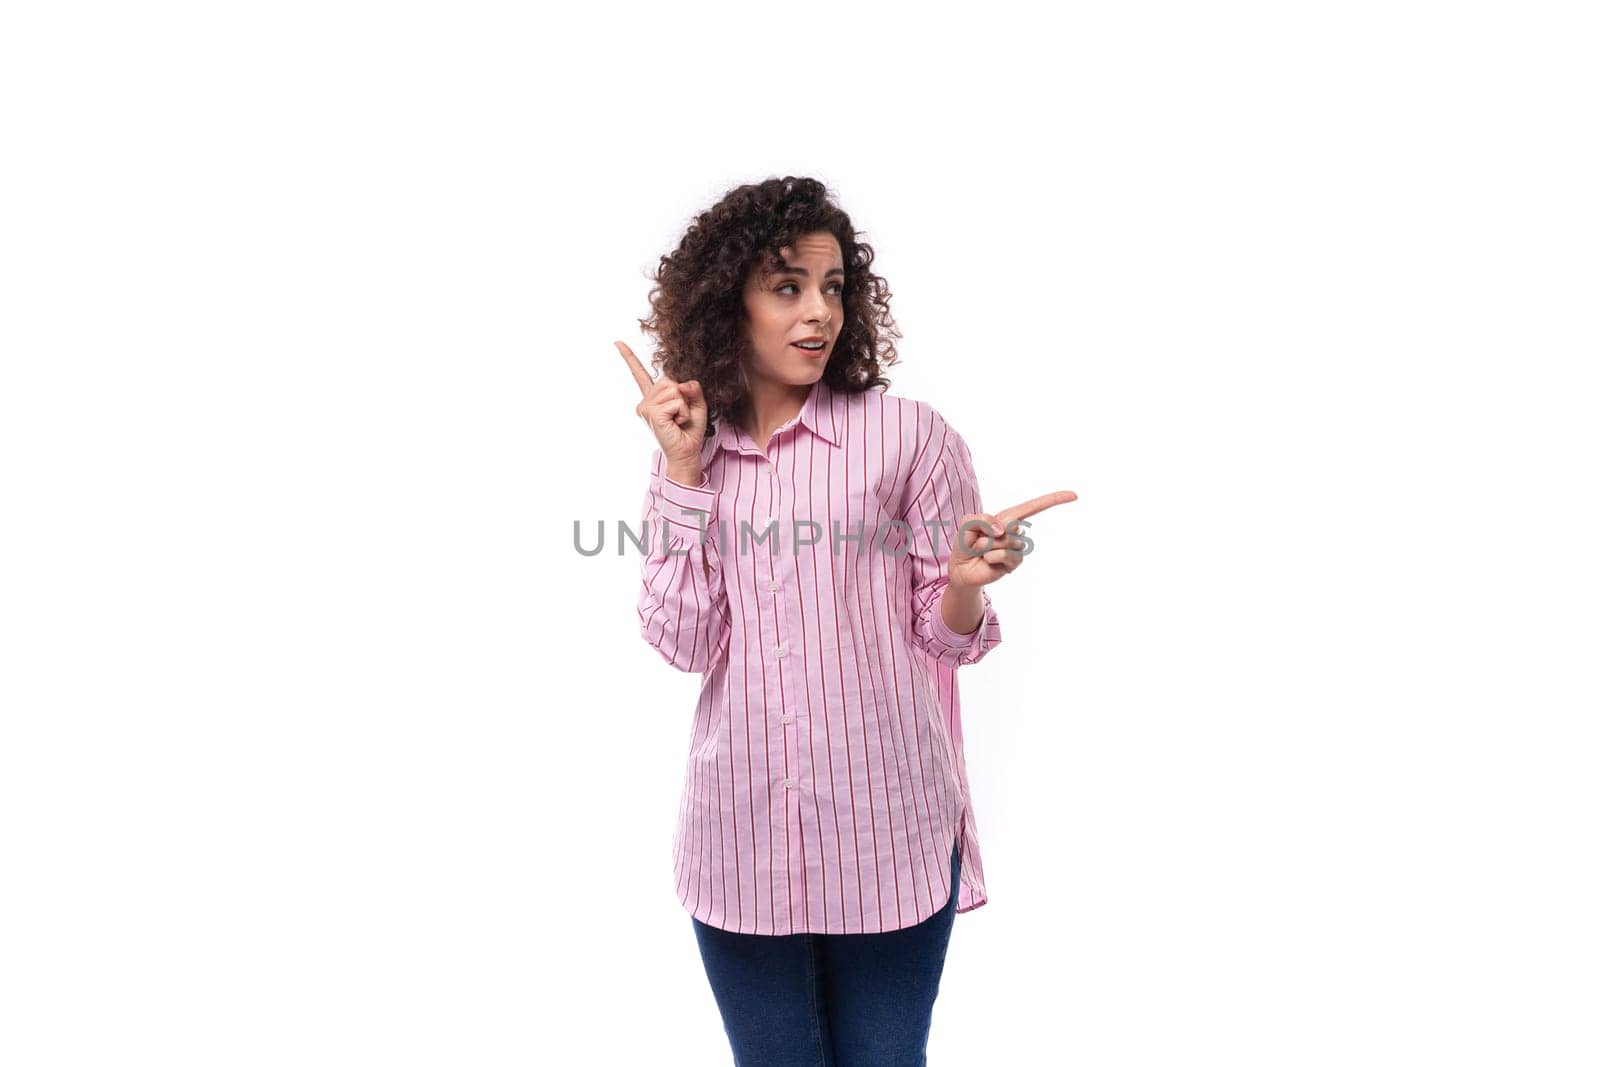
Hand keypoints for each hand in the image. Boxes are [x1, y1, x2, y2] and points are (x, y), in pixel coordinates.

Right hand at [616, 340, 706, 471]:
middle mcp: (645, 402)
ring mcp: (645, 408)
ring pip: (674, 389)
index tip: (617, 342)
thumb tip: (680, 384)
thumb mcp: (696, 404)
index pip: (639, 374)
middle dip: (682, 396)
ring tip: (678, 420)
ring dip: (683, 405)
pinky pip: (676, 401)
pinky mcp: (651, 414)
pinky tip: (676, 423)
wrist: (687, 452)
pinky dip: (682, 412)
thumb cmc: (690, 430)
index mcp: (653, 398)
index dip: (629, 356)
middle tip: (680, 415)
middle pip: (669, 380)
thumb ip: (691, 388)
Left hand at [947, 490, 1077, 589]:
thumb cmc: (965, 543)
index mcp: (1009, 518)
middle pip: (1012, 525)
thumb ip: (983, 519)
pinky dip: (991, 556)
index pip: (1034, 506)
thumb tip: (1004, 531)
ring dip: (987, 545)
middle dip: (987, 532)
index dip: (1054, 500)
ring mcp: (1017, 548)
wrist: (961, 568)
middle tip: (979, 540)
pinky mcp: (1015, 563)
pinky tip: (987, 560)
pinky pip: (1005, 554)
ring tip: (982, 551)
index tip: (1074, 495)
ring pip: (1006, 541)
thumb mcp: (968, 523)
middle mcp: (1016, 532)